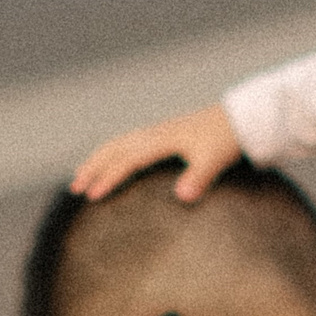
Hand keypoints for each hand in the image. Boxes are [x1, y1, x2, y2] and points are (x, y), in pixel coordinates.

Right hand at [72, 104, 241, 202]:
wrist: (241, 118)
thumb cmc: (227, 139)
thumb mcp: (215, 159)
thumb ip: (199, 177)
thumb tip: (183, 197)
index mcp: (161, 139)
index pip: (127, 159)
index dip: (109, 177)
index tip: (92, 195)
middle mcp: (154, 133)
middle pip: (114, 148)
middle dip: (92, 167)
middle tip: (74, 188)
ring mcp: (156, 133)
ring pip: (117, 144)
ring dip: (97, 159)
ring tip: (81, 177)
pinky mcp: (162, 135)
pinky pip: (127, 143)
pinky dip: (111, 154)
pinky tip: (110, 165)